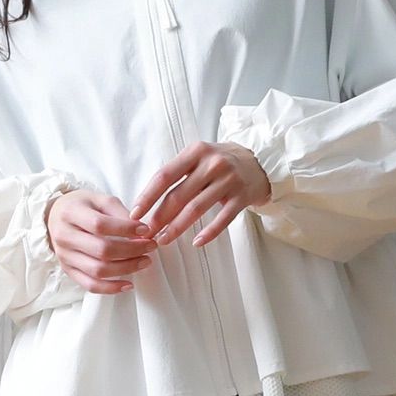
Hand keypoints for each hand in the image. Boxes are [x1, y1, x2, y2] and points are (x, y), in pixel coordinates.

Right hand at [45, 188, 159, 293]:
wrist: (55, 216)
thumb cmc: (82, 206)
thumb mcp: (99, 199)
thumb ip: (119, 212)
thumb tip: (142, 231)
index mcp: (71, 213)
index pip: (100, 225)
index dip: (126, 229)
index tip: (146, 230)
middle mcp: (64, 236)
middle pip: (101, 250)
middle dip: (132, 250)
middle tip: (151, 246)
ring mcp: (65, 256)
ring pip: (98, 270)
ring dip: (126, 268)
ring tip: (145, 261)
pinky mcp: (68, 270)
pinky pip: (90, 285)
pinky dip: (111, 288)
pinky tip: (129, 284)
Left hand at [127, 141, 271, 249]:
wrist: (260, 161)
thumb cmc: (220, 161)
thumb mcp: (199, 156)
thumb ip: (178, 172)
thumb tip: (148, 201)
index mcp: (195, 152)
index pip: (165, 176)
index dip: (147, 196)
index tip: (135, 213)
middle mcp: (212, 164)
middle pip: (178, 195)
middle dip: (159, 217)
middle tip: (146, 233)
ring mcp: (228, 180)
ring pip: (196, 208)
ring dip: (177, 227)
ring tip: (163, 240)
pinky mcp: (242, 196)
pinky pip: (222, 219)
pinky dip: (209, 233)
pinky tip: (197, 243)